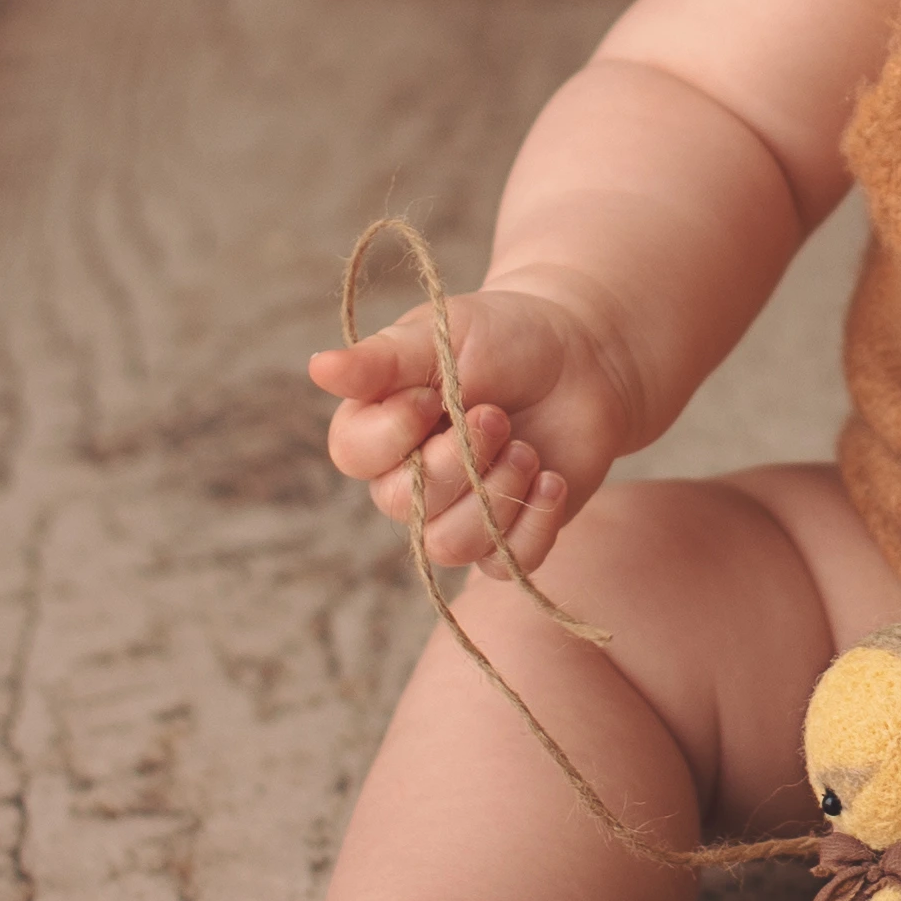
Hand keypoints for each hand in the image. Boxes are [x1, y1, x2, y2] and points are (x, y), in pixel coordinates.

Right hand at [305, 283, 627, 576]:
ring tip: (526, 450)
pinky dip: (534, 525)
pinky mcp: (509, 537)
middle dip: (458, 459)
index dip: (393, 433)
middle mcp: (409, 478)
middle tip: (496, 415)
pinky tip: (551, 480)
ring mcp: (458, 512)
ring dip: (495, 494)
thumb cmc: (505, 337)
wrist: (583, 357)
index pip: (354, 455)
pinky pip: (506, 565)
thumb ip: (384, 359)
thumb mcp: (444, 334)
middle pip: (403, 504)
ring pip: (450, 544)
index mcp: (380, 425)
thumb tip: (318, 366)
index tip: (432, 395)